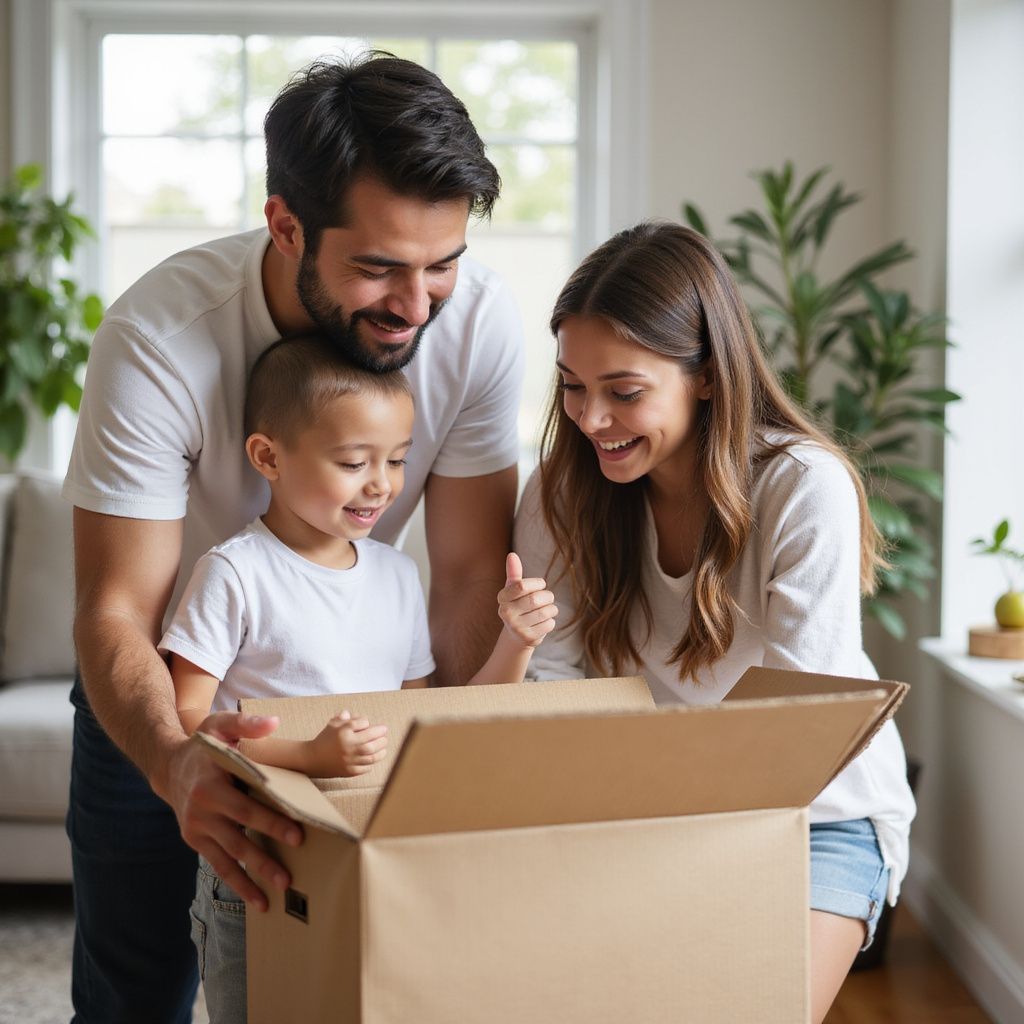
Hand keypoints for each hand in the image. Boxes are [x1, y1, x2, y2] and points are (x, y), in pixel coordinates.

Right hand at [166, 711, 303, 910]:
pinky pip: (218, 865)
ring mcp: (197, 829)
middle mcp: (201, 811)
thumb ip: (247, 723)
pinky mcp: (196, 841)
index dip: (271, 822)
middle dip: (264, 859)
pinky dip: (237, 883)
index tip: (297, 833)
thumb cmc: (205, 744)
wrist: (169, 766)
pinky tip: (256, 900)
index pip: (245, 808)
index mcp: (211, 786)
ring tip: (274, 896)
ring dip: (251, 880)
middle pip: (238, 839)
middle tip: (289, 875)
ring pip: (227, 859)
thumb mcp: (221, 724)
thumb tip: (273, 723)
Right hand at [305, 710, 388, 777]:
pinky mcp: (350, 771)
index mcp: (343, 732)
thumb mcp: (333, 724)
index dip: (367, 722)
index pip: (363, 723)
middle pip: (372, 742)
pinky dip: (371, 763)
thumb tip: (356, 716)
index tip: (368, 724)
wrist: (312, 758)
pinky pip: (366, 767)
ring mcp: (349, 760)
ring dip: (381, 750)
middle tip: (384, 734)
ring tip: (383, 746)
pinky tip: (373, 757)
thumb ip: (344, 717)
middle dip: (381, 737)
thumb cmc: (325, 739)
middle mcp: (348, 746)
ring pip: (372, 756)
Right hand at [497, 552, 557, 648]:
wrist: (518, 634)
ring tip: (547, 610)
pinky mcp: (528, 638)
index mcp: (502, 598)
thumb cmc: (518, 605)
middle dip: (548, 596)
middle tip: (547, 598)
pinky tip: (543, 623)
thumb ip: (514, 572)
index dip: (537, 583)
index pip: (522, 585)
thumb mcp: (514, 589)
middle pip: (536, 599)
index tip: (541, 585)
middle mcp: (506, 613)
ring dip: (552, 609)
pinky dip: (551, 621)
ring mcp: (516, 627)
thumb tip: (512, 555)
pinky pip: (549, 624)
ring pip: (545, 612)